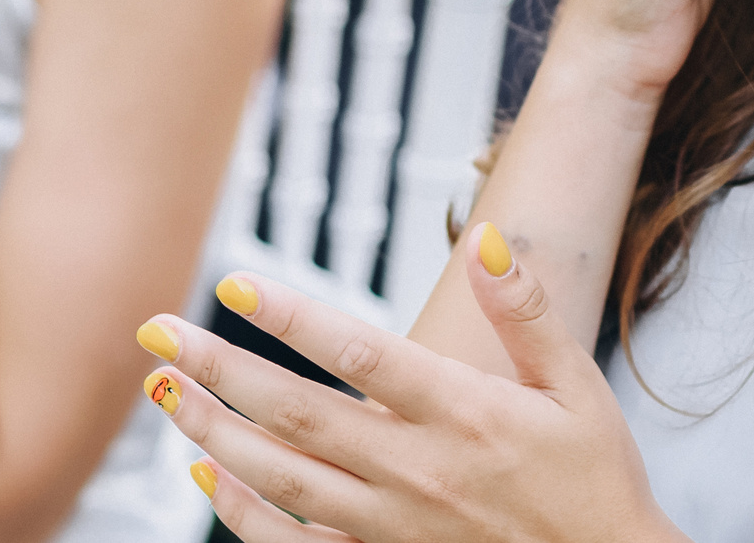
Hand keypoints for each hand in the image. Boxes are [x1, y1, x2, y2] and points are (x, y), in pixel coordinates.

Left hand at [136, 228, 686, 542]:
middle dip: (218, 368)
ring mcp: (394, 524)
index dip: (290, 316)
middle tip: (159, 329)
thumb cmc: (594, 479)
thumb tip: (486, 238)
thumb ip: (528, 309)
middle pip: (296, 413)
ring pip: (281, 476)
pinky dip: (242, 513)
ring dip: (212, 431)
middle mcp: (418, 469)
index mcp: (464, 413)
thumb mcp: (578, 384)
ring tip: (164, 389)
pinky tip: (206, 473)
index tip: (234, 282)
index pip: (358, 353)